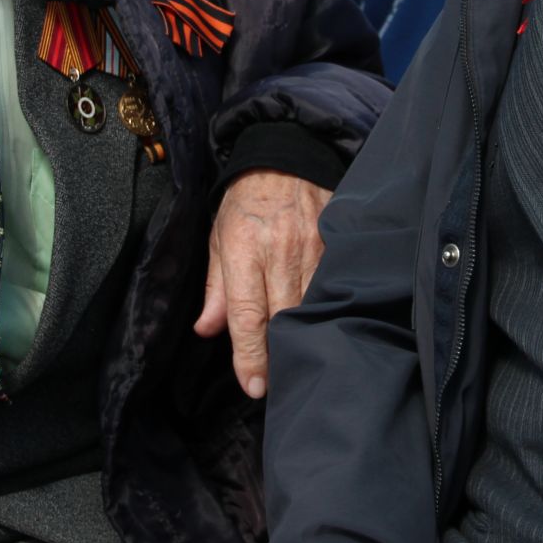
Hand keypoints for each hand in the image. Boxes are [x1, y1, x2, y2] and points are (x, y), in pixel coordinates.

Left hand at [192, 168, 331, 397]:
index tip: (254, 387)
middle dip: (278, 356)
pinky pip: (332, 286)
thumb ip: (215, 287)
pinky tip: (324, 327)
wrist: (285, 155)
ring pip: (311, 306)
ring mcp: (312, 246)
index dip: (250, 356)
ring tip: (300, 363)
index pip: (246, 314)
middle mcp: (278, 249)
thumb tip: (207, 330)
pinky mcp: (335, 243)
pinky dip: (326, 310)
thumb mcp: (218, 237)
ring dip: (305, 337)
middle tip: (276, 385)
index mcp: (242, 248)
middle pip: (282, 318)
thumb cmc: (246, 201)